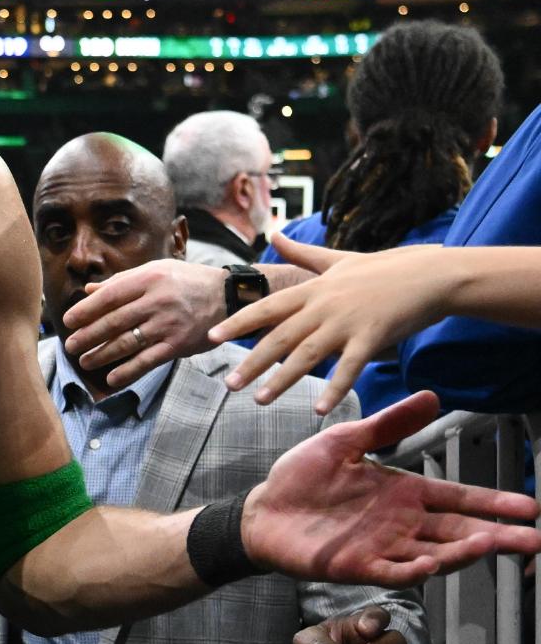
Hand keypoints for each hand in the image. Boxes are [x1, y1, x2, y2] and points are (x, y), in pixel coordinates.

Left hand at [61, 259, 227, 387]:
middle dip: (87, 336)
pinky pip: (148, 361)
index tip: (67, 321)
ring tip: (84, 362)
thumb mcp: (156, 270)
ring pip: (127, 343)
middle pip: (113, 322)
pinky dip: (128, 372)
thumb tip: (89, 290)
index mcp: (147, 279)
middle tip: (70, 346)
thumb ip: (122, 281)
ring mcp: (168, 324)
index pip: (108, 296)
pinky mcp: (179, 344)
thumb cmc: (187, 281)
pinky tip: (111, 379)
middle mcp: (156, 301)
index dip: (85, 310)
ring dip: (101, 355)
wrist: (229, 295)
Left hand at [209, 236, 448, 412]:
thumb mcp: (338, 258)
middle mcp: (324, 305)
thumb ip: (302, 253)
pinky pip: (350, 367)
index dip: (238, 322)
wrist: (430, 275)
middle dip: (252, 361)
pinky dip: (335, 388)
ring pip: (307, 353)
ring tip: (260, 399)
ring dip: (283, 378)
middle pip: (280, 336)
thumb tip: (275, 233)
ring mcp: (347, 321)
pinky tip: (320, 409)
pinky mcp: (373, 336)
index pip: (267, 308)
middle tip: (229, 384)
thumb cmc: (384, 269)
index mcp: (313, 289)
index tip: (211, 336)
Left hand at [241, 392, 540, 586]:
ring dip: (463, 550)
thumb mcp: (346, 441)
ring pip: (434, 552)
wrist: (263, 509)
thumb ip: (388, 424)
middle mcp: (401, 523)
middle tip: (531, 539)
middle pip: (458, 530)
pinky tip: (435, 563)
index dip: (492, 502)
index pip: (457, 498)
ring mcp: (382, 546)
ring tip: (492, 543)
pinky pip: (393, 570)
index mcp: (402, 492)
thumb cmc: (302, 477)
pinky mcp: (358, 565)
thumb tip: (432, 396)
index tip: (528, 506)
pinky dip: (415, 568)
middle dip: (497, 535)